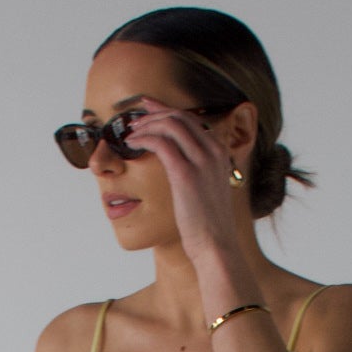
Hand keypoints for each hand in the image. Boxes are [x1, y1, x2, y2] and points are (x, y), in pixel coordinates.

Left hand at [121, 95, 240, 258]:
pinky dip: (144, 138)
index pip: (191, 119)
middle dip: (153, 113)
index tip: (148, 106)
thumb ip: (198, 170)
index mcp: (220, 152)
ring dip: (146, 124)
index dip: (166, 109)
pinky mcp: (186, 174)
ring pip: (170, 125)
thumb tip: (178, 163)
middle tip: (134, 120)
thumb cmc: (208, 223)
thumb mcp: (208, 189)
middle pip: (180, 117)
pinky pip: (161, 143)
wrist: (216, 245)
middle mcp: (213, 151)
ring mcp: (202, 160)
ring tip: (131, 133)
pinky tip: (132, 144)